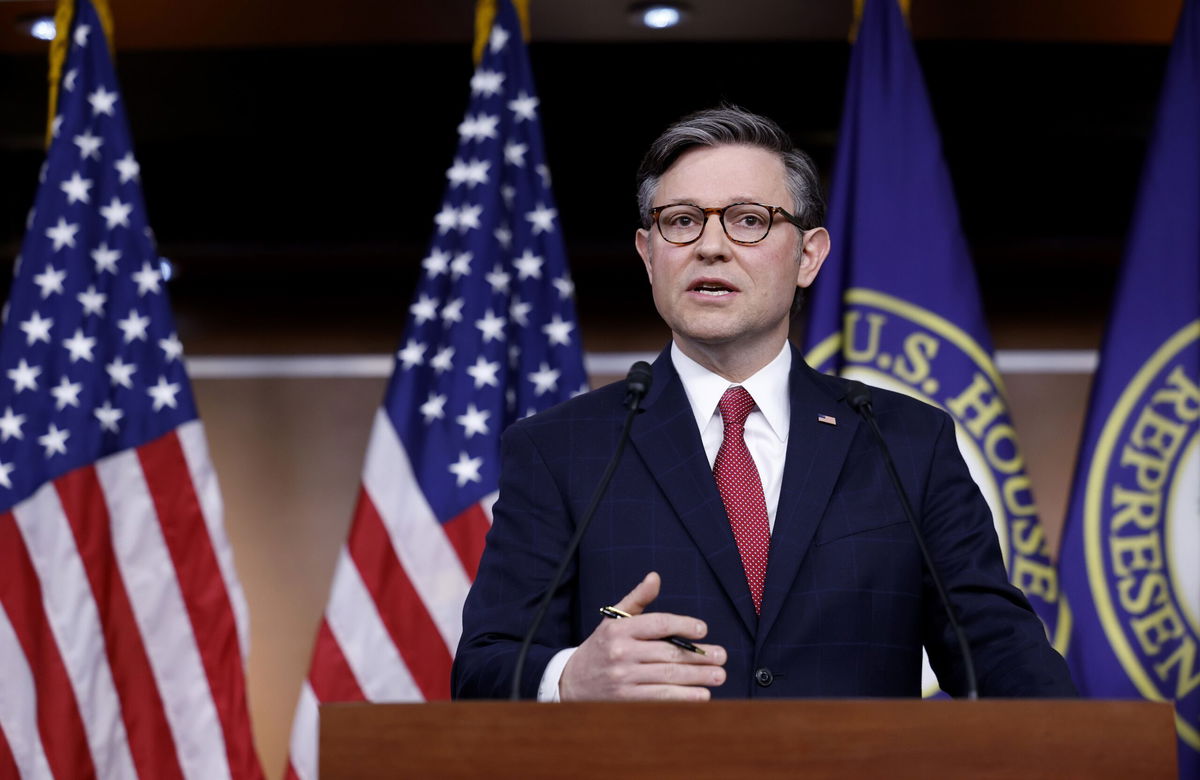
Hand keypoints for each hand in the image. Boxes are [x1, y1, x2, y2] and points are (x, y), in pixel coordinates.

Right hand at [559, 571, 726, 700]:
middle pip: (668, 653)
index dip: (683, 625)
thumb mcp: (614, 620)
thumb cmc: (602, 646)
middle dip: (699, 655)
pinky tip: (701, 695)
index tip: (703, 630)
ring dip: (697, 677)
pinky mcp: (626, 699)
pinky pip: (661, 697)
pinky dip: (684, 697)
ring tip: (718, 674)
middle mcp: (621, 652)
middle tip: (721, 656)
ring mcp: (623, 678)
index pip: (657, 624)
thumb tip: (655, 577)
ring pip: (668, 676)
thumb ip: (637, 599)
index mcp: (619, 629)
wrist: (572, 681)